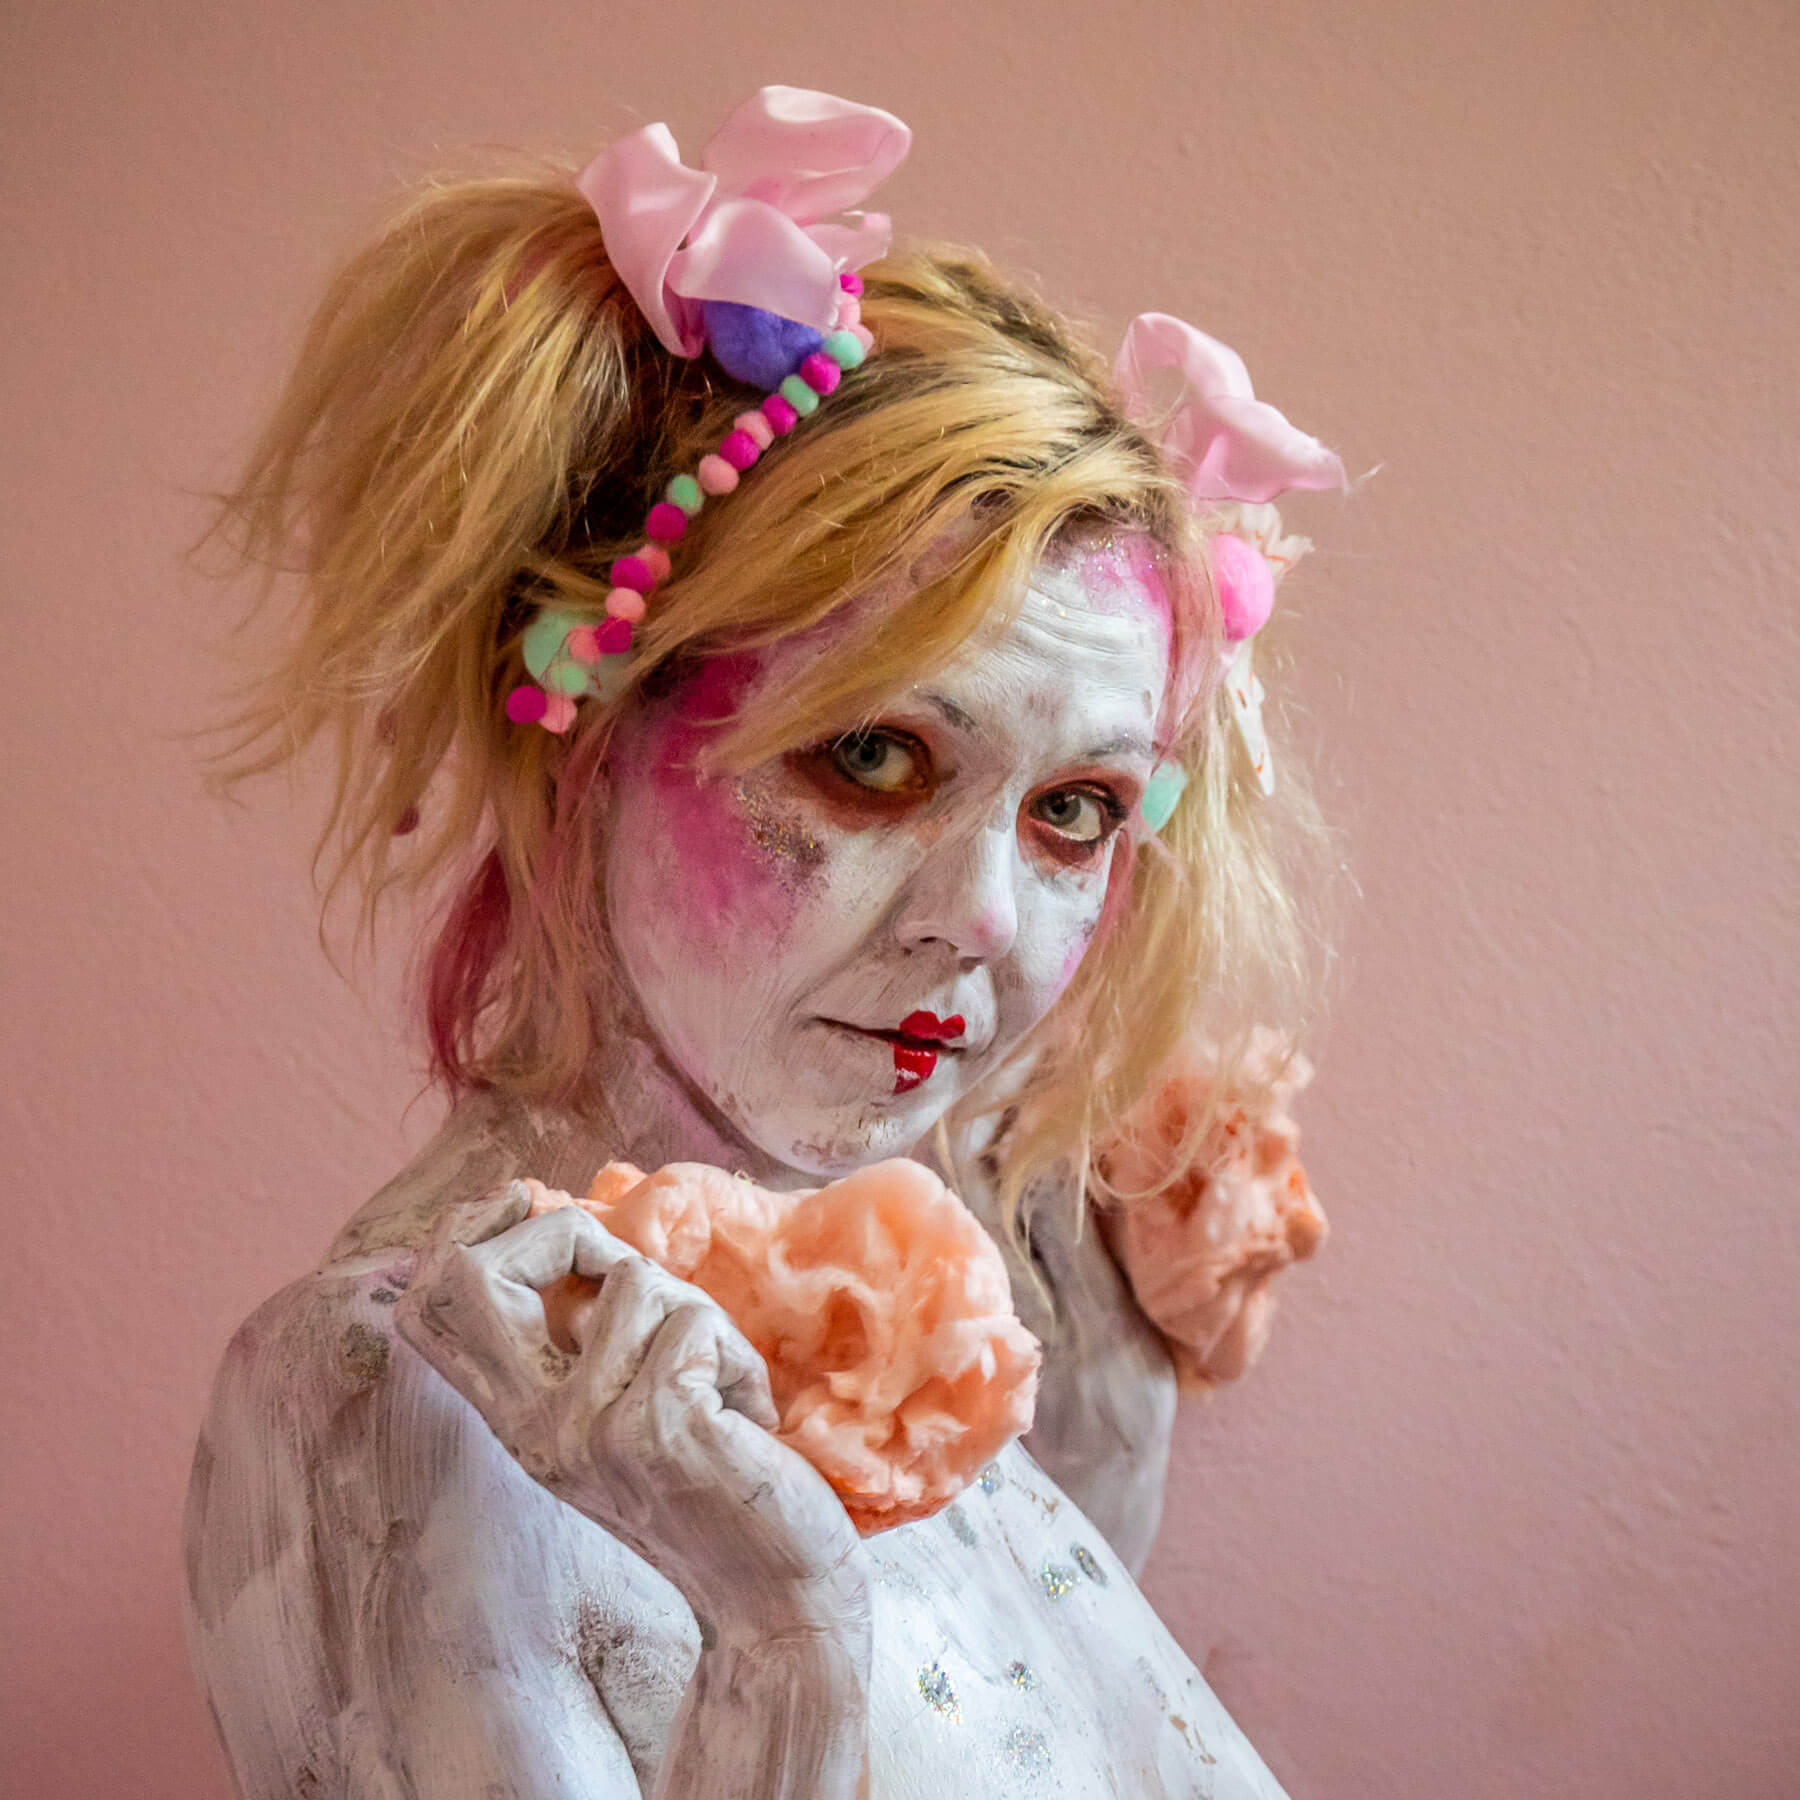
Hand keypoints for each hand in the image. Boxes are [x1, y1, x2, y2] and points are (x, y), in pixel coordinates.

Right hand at [395, 1182, 864, 1634]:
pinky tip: (747, 1425)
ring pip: (634, 1281)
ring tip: (719, 1394)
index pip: (429, 1306)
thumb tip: (563, 1214)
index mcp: (515, 1417)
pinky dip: (741, 1360)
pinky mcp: (657, 1427)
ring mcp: (587, 1429)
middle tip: (643, 1282)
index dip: (465, 1229)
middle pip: (476, 1274)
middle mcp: (532, 1427)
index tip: (528, 1200)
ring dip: (703, 1319)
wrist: (777, 1599)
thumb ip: (582, 1336)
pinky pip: (698, 1323)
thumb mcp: (620, 1410)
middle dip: (569, 1235)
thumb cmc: (717, 1483)